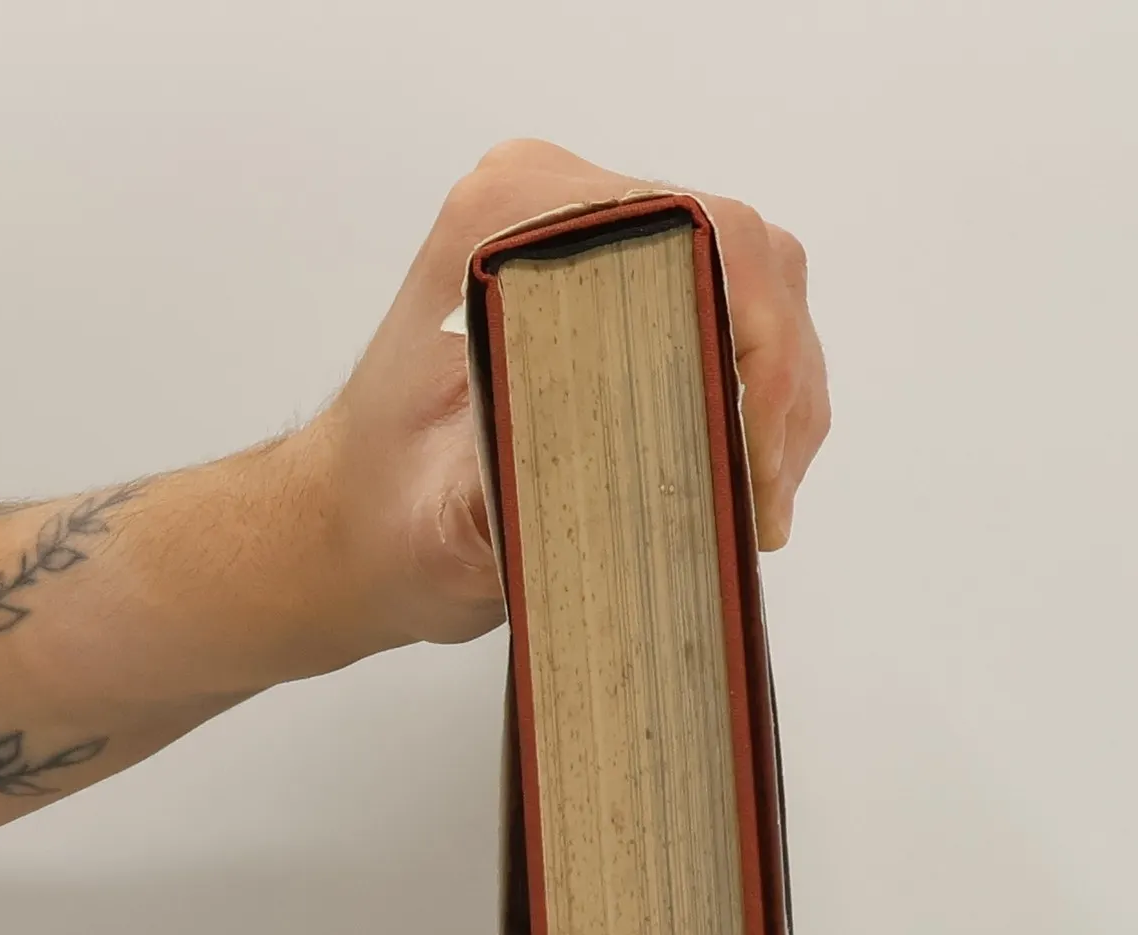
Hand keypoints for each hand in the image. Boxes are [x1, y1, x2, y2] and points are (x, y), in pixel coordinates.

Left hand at [301, 139, 830, 658]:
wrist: (354, 526)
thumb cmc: (383, 516)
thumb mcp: (449, 519)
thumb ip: (537, 490)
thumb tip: (652, 479)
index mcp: (503, 221)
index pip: (689, 234)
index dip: (755, 346)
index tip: (753, 456)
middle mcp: (555, 205)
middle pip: (739, 255)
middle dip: (779, 386)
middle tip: (766, 499)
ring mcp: (599, 240)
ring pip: (756, 287)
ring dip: (783, 401)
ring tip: (763, 506)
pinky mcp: (626, 288)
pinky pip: (739, 319)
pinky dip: (766, 403)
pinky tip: (752, 480)